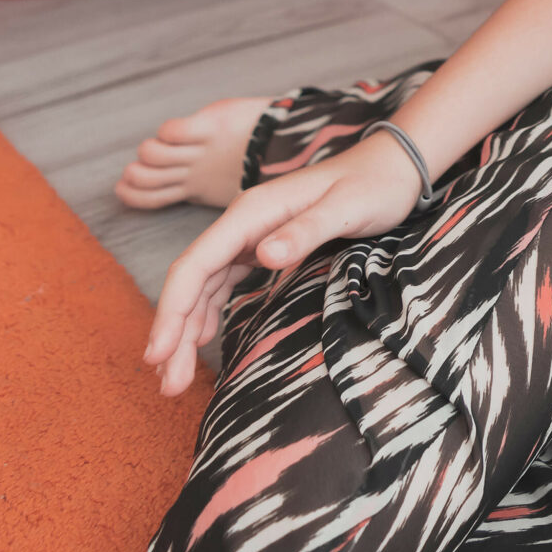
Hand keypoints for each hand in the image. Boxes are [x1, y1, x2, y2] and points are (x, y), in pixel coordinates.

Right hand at [141, 135, 422, 395]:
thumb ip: (306, 230)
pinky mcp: (264, 245)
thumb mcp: (347, 208)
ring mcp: (252, 234)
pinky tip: (202, 339)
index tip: (157, 353)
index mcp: (252, 211)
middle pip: (192, 280)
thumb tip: (264, 255)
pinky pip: (223, 283)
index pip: (196, 263)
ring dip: (186, 329)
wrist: (394, 166)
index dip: (173, 310)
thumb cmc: (374, 185)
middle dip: (174, 332)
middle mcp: (243, 222)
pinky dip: (207, 313)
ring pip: (204, 285)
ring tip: (175, 377)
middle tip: (168, 385)